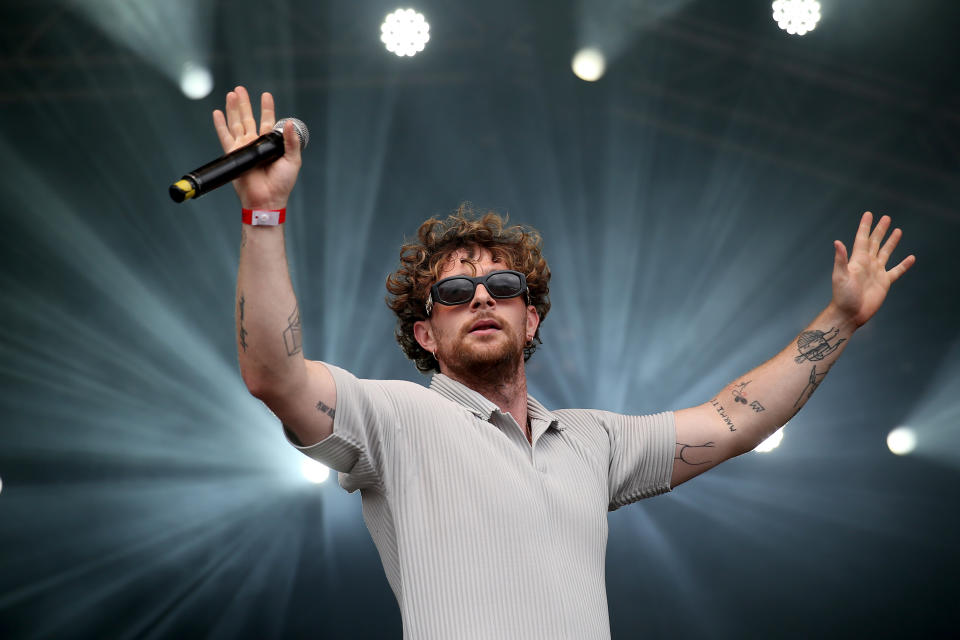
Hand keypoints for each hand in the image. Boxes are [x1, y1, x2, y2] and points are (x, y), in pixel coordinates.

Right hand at [212, 86, 301, 209]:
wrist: (267, 199)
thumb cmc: (282, 183)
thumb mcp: (293, 160)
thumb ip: (291, 142)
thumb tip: (290, 123)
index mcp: (270, 144)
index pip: (268, 121)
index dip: (267, 108)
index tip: (266, 95)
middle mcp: (255, 143)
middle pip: (248, 118)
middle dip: (244, 103)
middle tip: (240, 88)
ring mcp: (243, 148)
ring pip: (236, 123)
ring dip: (233, 109)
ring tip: (231, 94)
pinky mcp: (234, 154)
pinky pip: (225, 136)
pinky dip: (220, 124)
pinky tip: (218, 112)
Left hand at [831, 211, 915, 327]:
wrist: (850, 313)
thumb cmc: (842, 296)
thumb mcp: (840, 276)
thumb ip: (841, 259)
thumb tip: (837, 242)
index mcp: (857, 260)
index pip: (862, 239)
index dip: (865, 227)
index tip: (868, 214)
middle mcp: (867, 264)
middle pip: (875, 243)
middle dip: (880, 230)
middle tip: (886, 217)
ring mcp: (876, 272)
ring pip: (886, 253)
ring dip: (891, 242)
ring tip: (897, 230)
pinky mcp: (884, 283)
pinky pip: (896, 271)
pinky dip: (904, 264)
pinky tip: (911, 258)